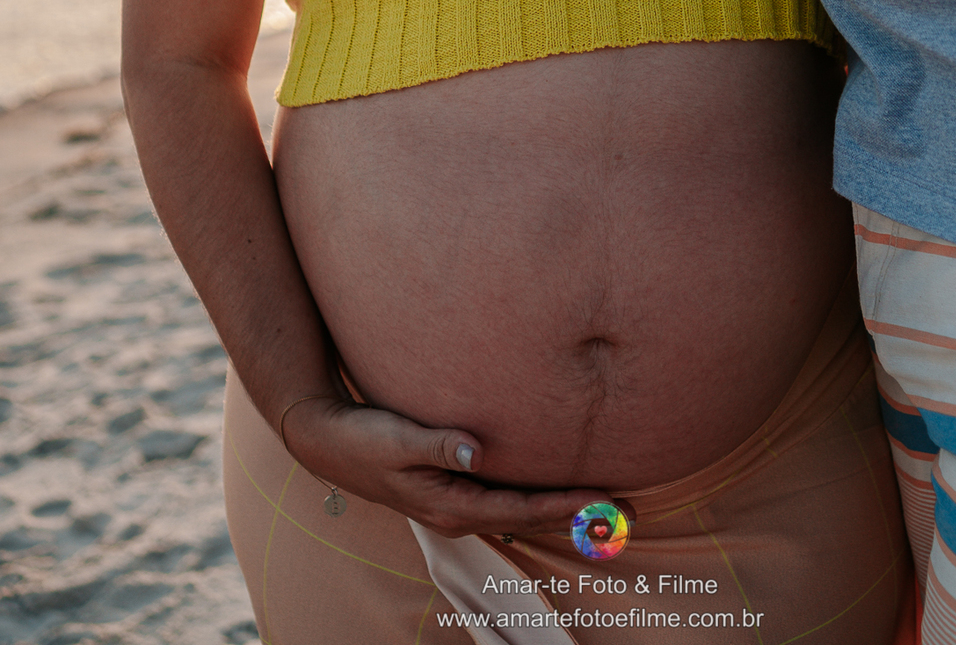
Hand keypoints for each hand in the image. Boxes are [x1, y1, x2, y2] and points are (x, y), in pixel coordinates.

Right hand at [283, 393, 606, 538]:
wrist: (326, 439)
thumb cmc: (363, 437)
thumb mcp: (396, 438)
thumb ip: (437, 443)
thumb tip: (476, 449)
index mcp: (450, 504)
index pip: (521, 509)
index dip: (565, 505)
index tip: (606, 501)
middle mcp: (458, 511)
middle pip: (530, 518)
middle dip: (578, 516)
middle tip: (630, 512)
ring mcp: (455, 502)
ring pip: (521, 512)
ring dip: (563, 510)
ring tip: (607, 507)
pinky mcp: (452, 487)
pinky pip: (506, 500)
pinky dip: (537, 499)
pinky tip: (553, 490)